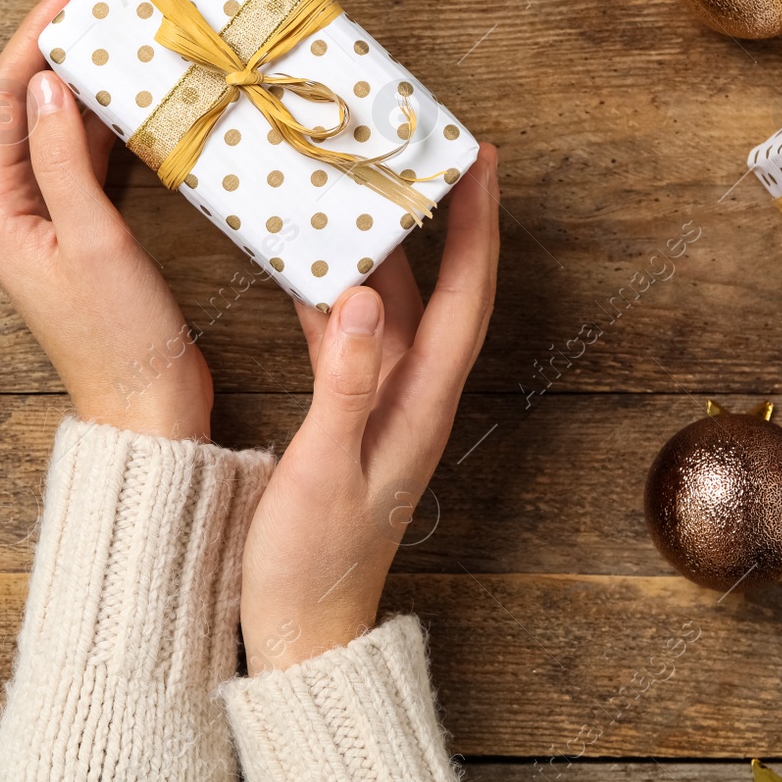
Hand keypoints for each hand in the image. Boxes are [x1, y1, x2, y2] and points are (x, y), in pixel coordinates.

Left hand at [0, 0, 213, 440]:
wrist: (147, 411)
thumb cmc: (119, 338)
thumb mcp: (92, 241)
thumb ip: (64, 160)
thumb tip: (49, 83)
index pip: (3, 102)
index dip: (33, 39)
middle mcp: (9, 211)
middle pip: (23, 108)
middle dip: (55, 48)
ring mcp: (45, 222)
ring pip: (54, 130)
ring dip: (82, 81)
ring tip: (117, 28)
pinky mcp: (80, 233)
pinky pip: (82, 160)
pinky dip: (103, 123)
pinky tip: (131, 92)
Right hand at [240, 147, 499, 672]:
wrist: (301, 631)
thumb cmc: (312, 563)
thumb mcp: (326, 470)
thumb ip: (345, 384)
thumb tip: (366, 299)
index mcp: (420, 407)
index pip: (466, 300)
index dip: (477, 228)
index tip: (480, 159)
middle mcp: (412, 397)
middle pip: (440, 292)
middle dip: (440, 219)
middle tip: (421, 150)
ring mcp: (382, 407)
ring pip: (395, 309)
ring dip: (386, 250)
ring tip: (365, 187)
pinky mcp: (350, 418)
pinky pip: (352, 337)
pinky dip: (336, 294)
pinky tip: (310, 264)